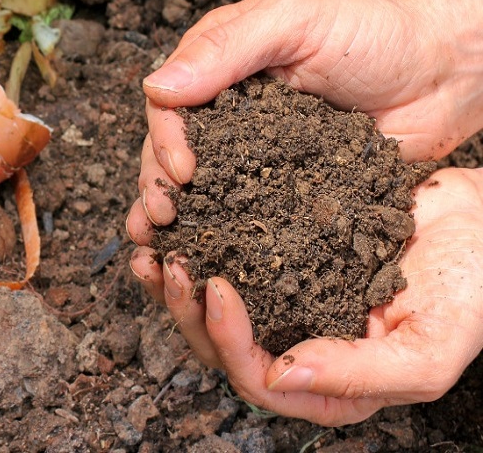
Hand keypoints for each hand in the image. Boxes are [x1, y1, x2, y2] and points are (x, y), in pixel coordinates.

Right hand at [126, 0, 482, 240]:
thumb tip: (157, 87)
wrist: (442, 73)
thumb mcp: (294, 21)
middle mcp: (225, 115)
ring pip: (199, 190)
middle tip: (161, 220)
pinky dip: (220, 239)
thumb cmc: (372, 32)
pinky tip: (206, 262)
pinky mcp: (282, 191)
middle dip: (158, 187)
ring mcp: (252, 156)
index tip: (181, 171)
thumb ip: (226, 48)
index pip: (168, 107)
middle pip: (171, 154)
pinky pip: (245, 215)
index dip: (164, 140)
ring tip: (164, 251)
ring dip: (178, 220)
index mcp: (216, 68)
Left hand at [130, 167, 482, 425]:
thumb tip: (281, 375)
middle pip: (222, 347)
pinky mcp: (280, 259)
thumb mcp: (430, 346)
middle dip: (187, 310)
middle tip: (172, 262)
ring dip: (177, 282)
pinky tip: (175, 221)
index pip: (259, 380)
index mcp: (331, 383)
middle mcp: (300, 346)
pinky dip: (197, 242)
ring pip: (213, 307)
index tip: (216, 287)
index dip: (228, 341)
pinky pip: (227, 257)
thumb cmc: (471, 287)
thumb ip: (362, 373)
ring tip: (154, 245)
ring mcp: (287, 302)